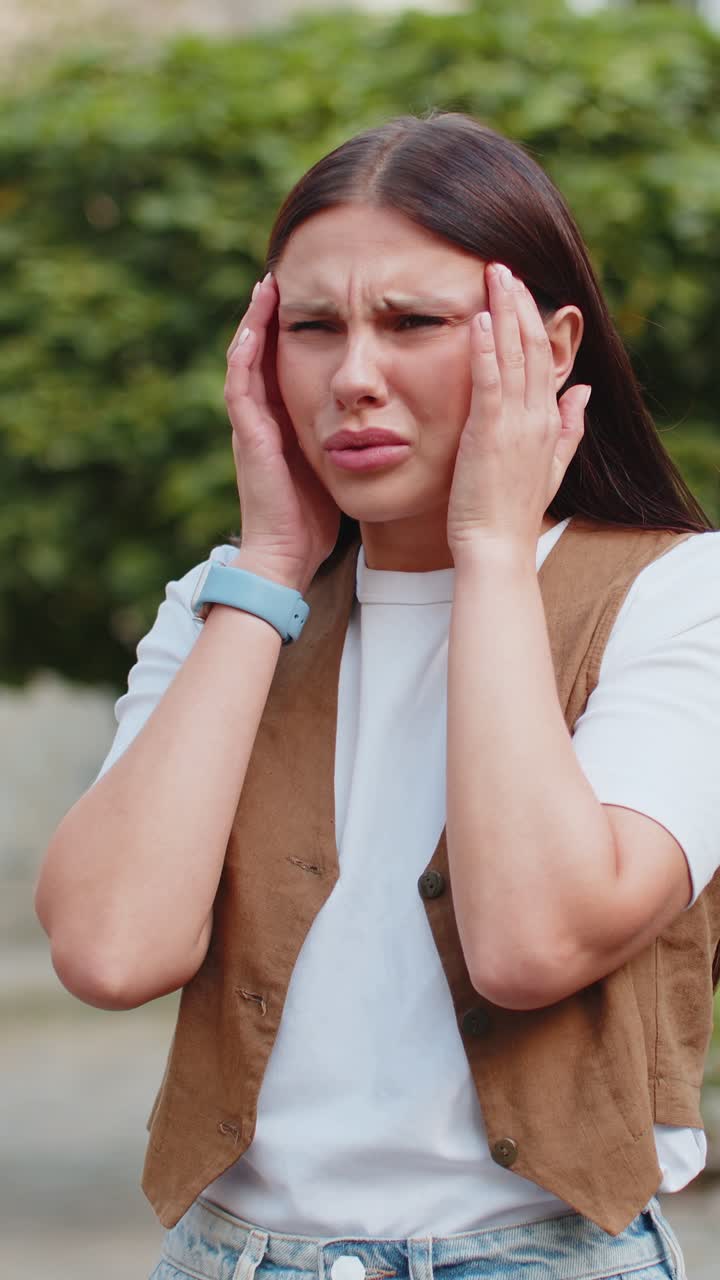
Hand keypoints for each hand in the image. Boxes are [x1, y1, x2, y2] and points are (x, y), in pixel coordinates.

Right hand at [225, 274, 340, 592]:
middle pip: (263, 352)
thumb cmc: (315, 519)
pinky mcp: (248, 437)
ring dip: (254, 321)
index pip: (285, 362)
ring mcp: (251, 425)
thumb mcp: (334, 465)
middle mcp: (262, 417)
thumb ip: (345, 438)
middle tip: (284, 274)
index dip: (294, 329)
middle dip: (272, 315)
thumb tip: (380, 418)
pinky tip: (255, 325)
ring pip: (246, 359)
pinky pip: (241, 386)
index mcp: (284, 421)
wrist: (287, 556)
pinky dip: (245, 353)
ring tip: (268, 284)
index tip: (315, 296)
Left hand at [446, 263, 589, 558]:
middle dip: (520, 303)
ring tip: (494, 275)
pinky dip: (488, 348)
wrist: (497, 548)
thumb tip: (584, 391)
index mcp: (548, 423)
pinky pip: (490, 382)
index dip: (533, 321)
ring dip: (505, 311)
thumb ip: (569, 427)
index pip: (545, 360)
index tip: (520, 290)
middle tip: (504, 266)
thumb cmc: (511, 513)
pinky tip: (482, 318)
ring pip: (515, 356)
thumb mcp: (550, 466)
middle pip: (534, 348)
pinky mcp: (488, 434)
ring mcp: (515, 425)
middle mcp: (536, 418)